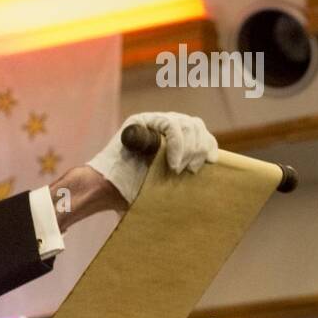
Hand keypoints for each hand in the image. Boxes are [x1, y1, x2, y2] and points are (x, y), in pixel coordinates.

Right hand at [87, 112, 217, 205]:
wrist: (105, 192)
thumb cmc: (132, 195)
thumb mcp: (166, 185)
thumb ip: (183, 177)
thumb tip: (209, 183)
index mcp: (170, 139)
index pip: (197, 130)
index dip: (208, 143)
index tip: (212, 161)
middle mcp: (161, 126)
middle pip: (194, 125)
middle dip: (198, 148)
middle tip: (190, 171)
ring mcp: (151, 122)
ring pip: (185, 123)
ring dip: (188, 147)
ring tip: (178, 169)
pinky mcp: (140, 121)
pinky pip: (169, 125)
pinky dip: (176, 144)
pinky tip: (174, 162)